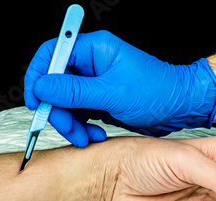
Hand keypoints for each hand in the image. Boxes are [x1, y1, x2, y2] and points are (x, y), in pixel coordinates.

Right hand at [24, 30, 215, 146]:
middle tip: (67, 128)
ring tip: (86, 137)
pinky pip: (78, 114)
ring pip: (65, 103)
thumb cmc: (157, 92)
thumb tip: (42, 86)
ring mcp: (94, 84)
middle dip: (58, 109)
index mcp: (95, 49)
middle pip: (56, 83)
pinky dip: (82, 127)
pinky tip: (94, 135)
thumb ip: (75, 91)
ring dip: (71, 123)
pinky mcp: (99, 101)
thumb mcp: (113, 93)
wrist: (179, 109)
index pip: (52, 53)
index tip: (36, 100)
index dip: (39, 76)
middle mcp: (92, 64)